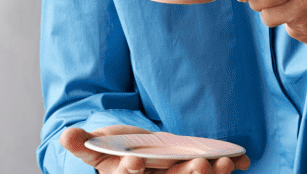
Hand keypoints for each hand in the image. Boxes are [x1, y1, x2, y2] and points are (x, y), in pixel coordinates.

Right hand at [60, 125, 249, 173]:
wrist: (134, 152)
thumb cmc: (114, 150)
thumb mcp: (97, 146)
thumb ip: (83, 144)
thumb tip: (65, 135)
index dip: (132, 171)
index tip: (136, 162)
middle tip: (198, 166)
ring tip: (224, 162)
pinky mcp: (192, 173)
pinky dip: (225, 168)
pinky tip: (241, 160)